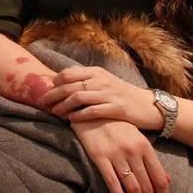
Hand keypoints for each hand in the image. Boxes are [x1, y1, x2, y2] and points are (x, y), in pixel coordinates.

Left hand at [39, 66, 163, 129]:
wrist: (149, 105)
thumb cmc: (123, 94)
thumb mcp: (104, 82)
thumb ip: (86, 81)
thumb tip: (62, 84)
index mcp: (97, 72)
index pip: (68, 72)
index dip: (55, 82)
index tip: (48, 90)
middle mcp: (101, 80)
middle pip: (70, 85)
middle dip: (54, 94)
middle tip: (43, 103)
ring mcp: (109, 94)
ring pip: (78, 97)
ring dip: (63, 105)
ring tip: (55, 112)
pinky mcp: (117, 108)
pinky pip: (92, 111)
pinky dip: (79, 115)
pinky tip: (71, 120)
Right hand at [72, 119, 170, 192]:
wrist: (92, 110)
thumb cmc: (116, 124)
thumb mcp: (137, 137)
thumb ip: (151, 159)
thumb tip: (166, 180)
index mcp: (144, 146)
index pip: (159, 177)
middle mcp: (132, 152)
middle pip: (146, 185)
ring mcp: (116, 155)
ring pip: (131, 186)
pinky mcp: (100, 156)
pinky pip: (112, 181)